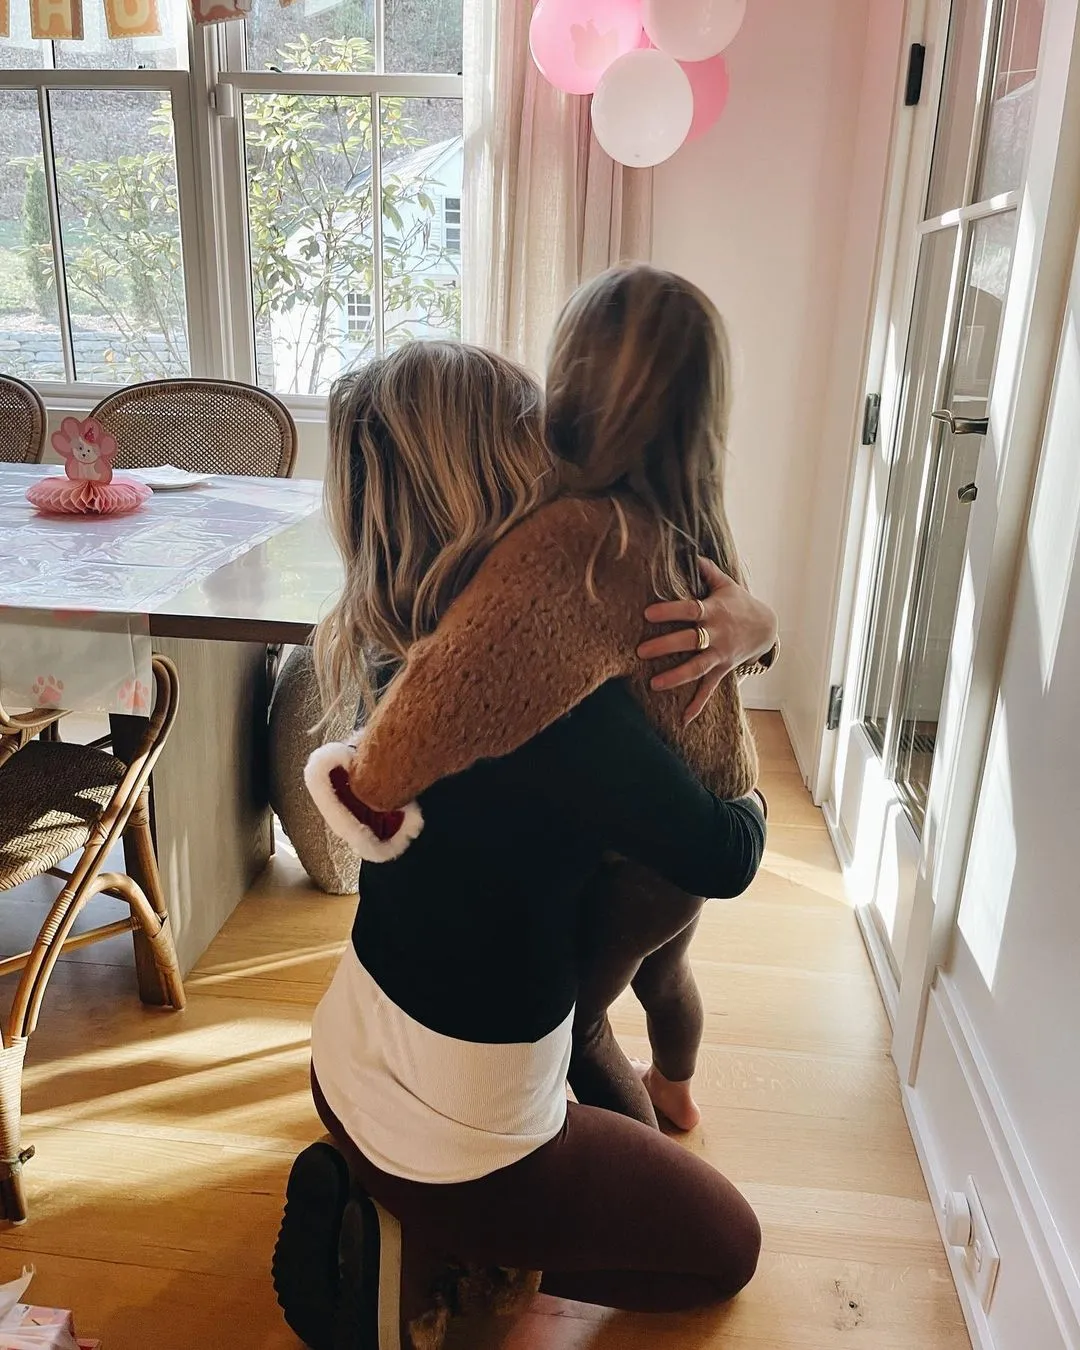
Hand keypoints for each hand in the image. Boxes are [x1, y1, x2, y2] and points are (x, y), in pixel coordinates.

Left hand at [637, 558, 778, 722]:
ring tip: (654, 684)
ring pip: (697, 668)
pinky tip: (683, 720)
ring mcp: (720, 655)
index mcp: (714, 611)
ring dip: (676, 677)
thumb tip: (691, 552)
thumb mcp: (727, 584)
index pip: (689, 610)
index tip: (648, 613)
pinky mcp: (722, 670)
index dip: (669, 611)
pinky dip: (697, 705)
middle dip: (665, 646)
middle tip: (640, 651)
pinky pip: (709, 690)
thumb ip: (707, 570)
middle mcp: (716, 635)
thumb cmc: (739, 602)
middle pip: (689, 641)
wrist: (767, 628)